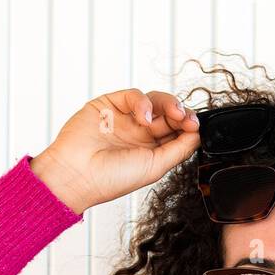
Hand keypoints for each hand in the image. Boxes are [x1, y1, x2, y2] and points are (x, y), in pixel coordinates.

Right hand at [30, 88, 200, 214]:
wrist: (77, 174)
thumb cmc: (110, 179)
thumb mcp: (155, 167)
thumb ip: (179, 150)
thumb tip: (198, 134)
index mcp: (150, 151)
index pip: (176, 131)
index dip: (188, 125)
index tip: (194, 126)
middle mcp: (138, 134)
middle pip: (168, 113)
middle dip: (180, 113)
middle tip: (185, 117)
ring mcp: (124, 119)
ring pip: (154, 101)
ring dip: (168, 103)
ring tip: (173, 112)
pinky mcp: (109, 105)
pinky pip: (133, 96)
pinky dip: (143, 102)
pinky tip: (144, 116)